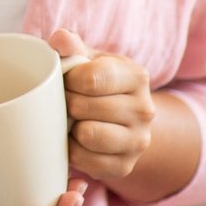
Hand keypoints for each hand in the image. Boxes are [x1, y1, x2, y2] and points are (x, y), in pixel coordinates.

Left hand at [50, 28, 156, 181]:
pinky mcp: (125, 166)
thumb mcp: (87, 58)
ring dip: (71, 128)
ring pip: (87, 135)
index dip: (68, 80)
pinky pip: (85, 161)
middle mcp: (145, 109)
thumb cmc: (95, 82)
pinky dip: (74, 152)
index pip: (90, 79)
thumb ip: (71, 46)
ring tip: (74, 121)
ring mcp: (138, 141)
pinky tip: (78, 141)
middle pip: (82, 107)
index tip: (67, 81)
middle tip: (68, 102)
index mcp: (136, 76)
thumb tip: (60, 40)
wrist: (121, 119)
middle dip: (66, 104)